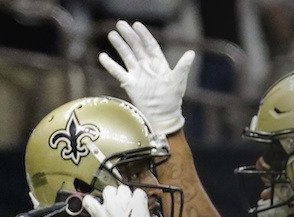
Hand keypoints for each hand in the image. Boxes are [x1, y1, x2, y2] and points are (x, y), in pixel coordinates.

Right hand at [99, 20, 195, 134]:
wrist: (162, 116)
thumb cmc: (172, 99)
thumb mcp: (178, 81)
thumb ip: (182, 67)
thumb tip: (191, 53)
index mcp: (158, 63)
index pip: (150, 45)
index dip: (143, 34)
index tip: (136, 25)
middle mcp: (146, 66)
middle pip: (136, 47)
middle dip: (129, 36)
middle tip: (120, 24)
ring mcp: (137, 74)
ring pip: (126, 56)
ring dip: (119, 46)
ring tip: (112, 34)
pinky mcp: (129, 84)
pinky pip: (118, 72)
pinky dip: (110, 65)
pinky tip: (102, 56)